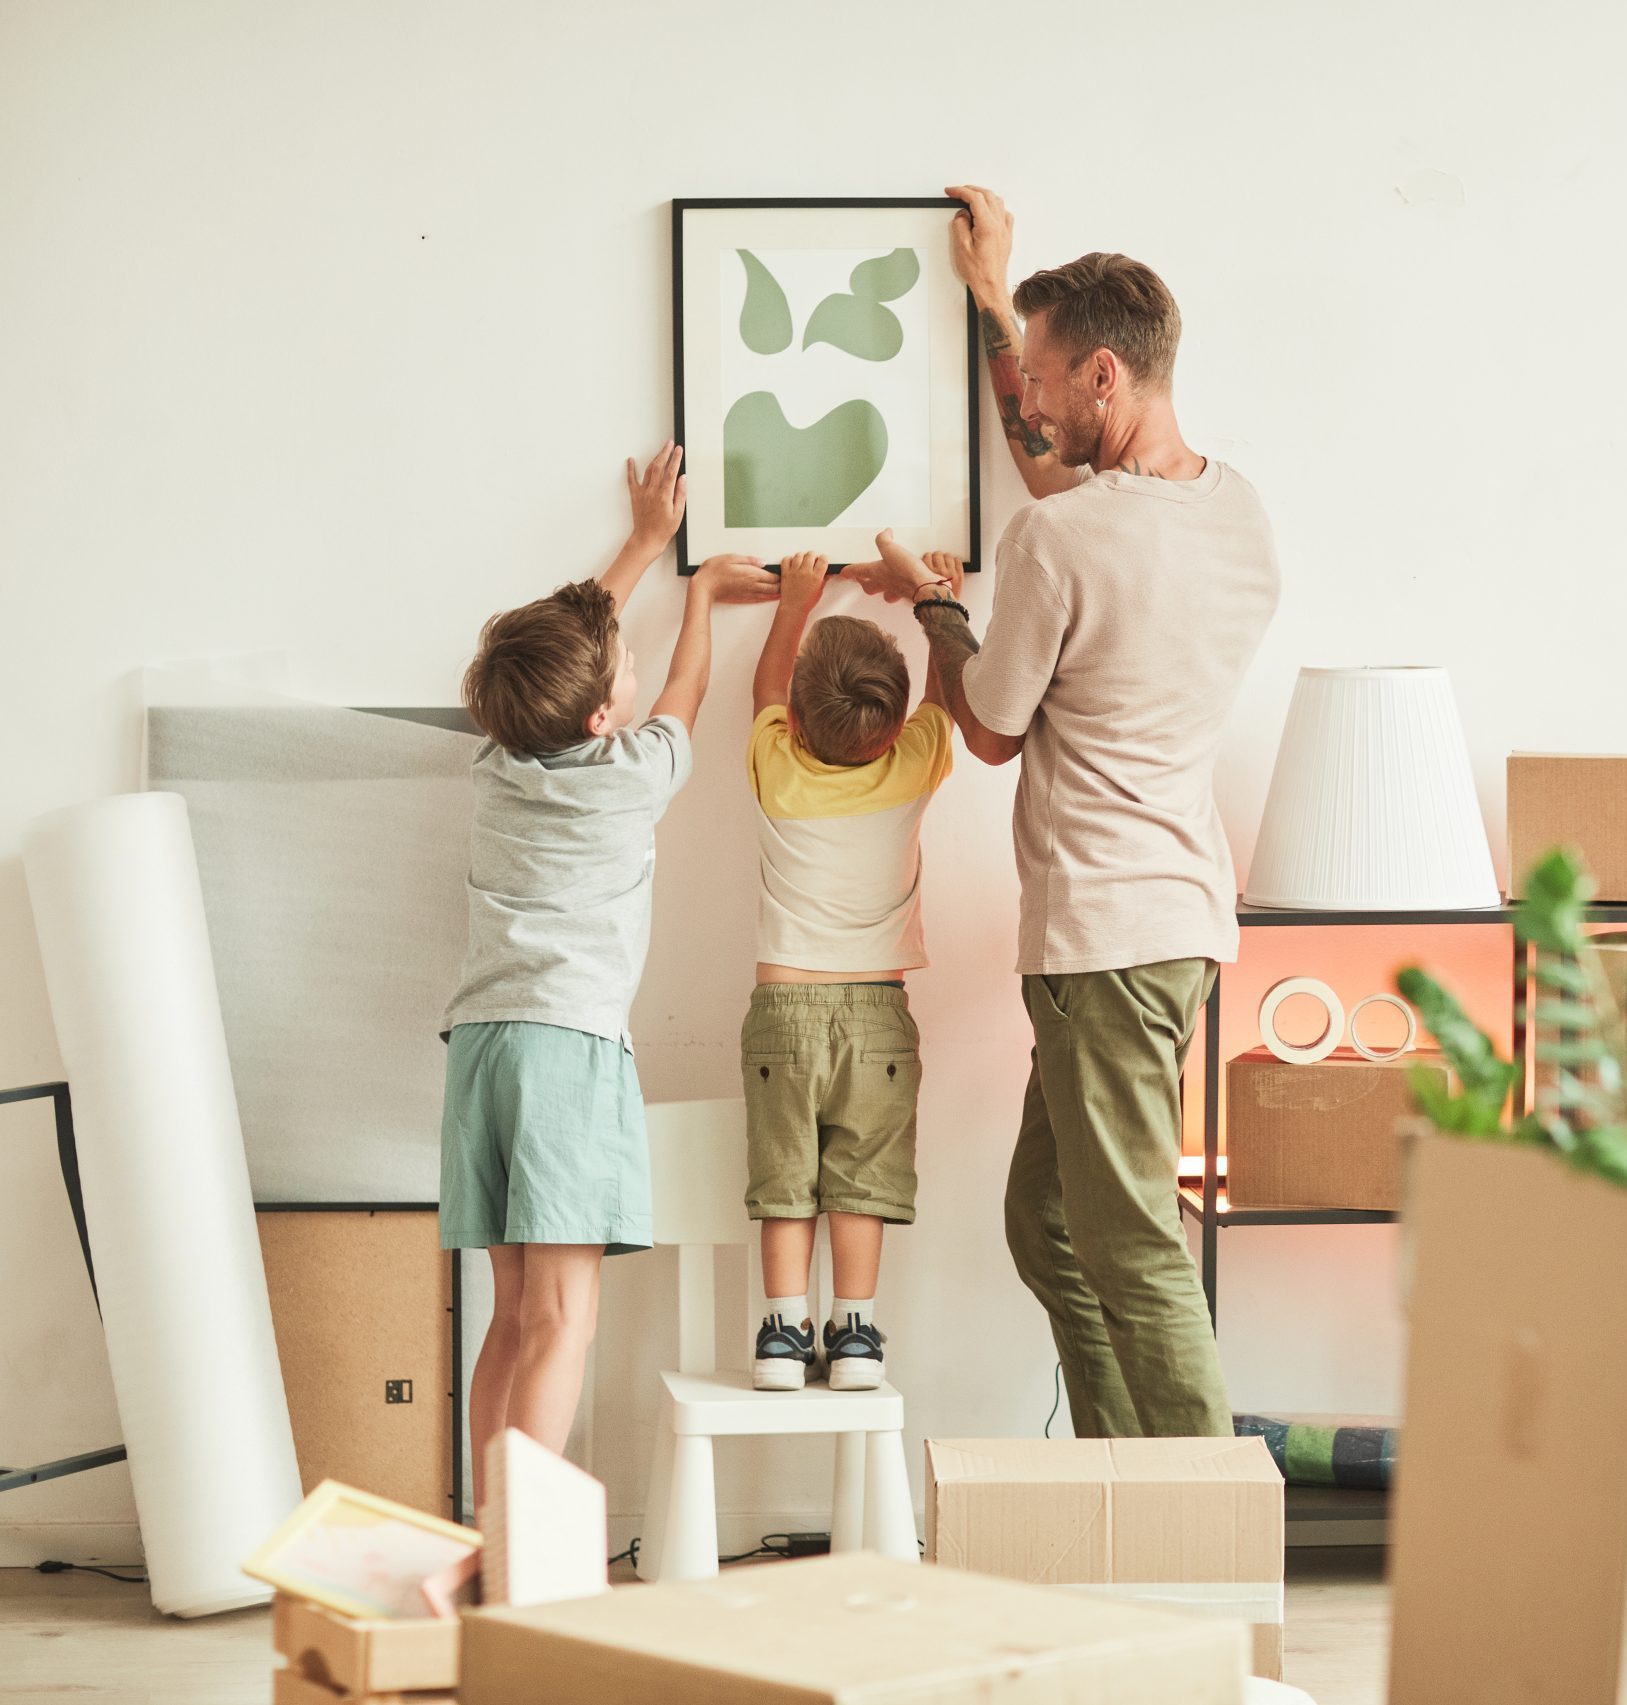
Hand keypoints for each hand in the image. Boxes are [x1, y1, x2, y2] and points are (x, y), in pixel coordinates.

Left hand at [627, 441, 685, 552]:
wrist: (647, 539)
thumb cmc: (663, 530)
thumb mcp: (678, 514)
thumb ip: (680, 494)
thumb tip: (683, 478)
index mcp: (664, 495)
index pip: (671, 472)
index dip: (676, 459)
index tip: (679, 449)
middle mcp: (652, 491)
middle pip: (659, 466)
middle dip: (665, 452)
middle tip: (670, 443)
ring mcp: (643, 492)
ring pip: (649, 470)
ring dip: (655, 458)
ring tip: (661, 449)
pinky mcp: (635, 496)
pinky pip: (632, 480)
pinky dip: (631, 469)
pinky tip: (631, 460)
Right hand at [691, 553, 778, 604]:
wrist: (704, 587)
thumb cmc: (715, 570)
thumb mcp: (732, 557)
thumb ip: (750, 560)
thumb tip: (763, 562)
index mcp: (752, 574)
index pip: (773, 577)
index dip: (781, 575)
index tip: (783, 571)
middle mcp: (753, 585)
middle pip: (774, 587)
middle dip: (782, 584)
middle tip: (786, 581)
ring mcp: (748, 594)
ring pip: (768, 595)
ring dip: (777, 593)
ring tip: (784, 590)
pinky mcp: (743, 599)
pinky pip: (760, 600)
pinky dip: (768, 598)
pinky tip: (771, 597)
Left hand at [777, 551, 827, 612]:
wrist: (793, 608)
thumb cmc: (806, 602)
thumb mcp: (819, 591)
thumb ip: (824, 580)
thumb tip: (828, 574)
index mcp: (816, 577)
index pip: (823, 560)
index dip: (823, 558)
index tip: (822, 559)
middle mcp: (805, 572)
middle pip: (811, 554)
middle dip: (813, 556)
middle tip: (813, 560)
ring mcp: (794, 572)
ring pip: (799, 555)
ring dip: (802, 556)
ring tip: (803, 561)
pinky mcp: (785, 573)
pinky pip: (786, 560)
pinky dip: (789, 559)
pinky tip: (792, 563)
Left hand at [840, 529, 933, 603]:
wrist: (925, 587)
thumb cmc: (907, 572)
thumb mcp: (891, 549)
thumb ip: (884, 540)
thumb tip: (885, 532)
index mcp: (877, 573)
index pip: (858, 571)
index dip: (849, 570)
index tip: (843, 572)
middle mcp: (885, 583)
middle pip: (869, 587)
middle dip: (864, 583)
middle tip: (861, 580)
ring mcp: (897, 590)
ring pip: (884, 593)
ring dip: (881, 589)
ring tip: (882, 585)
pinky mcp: (909, 592)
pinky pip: (900, 592)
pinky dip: (900, 589)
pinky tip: (903, 585)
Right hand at [921, 550, 965, 599]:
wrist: (946, 608)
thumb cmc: (933, 599)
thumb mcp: (921, 588)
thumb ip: (919, 577)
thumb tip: (917, 567)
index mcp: (928, 573)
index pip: (927, 556)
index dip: (928, 557)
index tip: (929, 559)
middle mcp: (939, 571)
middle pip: (937, 554)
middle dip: (936, 557)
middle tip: (937, 561)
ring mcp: (951, 572)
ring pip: (948, 556)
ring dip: (946, 558)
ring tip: (945, 562)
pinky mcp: (959, 575)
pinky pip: (958, 561)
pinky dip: (955, 561)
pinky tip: (952, 565)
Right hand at [944, 183, 1013, 304]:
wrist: (991, 287)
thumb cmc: (978, 272)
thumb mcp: (961, 248)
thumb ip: (960, 226)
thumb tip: (961, 214)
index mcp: (988, 226)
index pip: (974, 198)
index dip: (960, 191)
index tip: (951, 191)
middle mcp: (999, 225)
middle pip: (987, 195)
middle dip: (971, 190)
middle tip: (958, 192)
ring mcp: (1005, 230)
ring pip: (997, 201)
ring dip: (983, 196)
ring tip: (970, 199)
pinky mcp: (1007, 236)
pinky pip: (1004, 213)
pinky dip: (995, 207)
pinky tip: (988, 211)